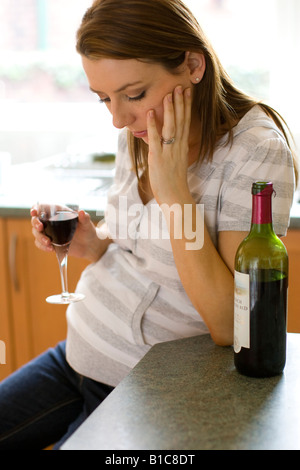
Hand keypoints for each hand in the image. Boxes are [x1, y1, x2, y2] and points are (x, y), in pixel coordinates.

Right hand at [30, 207, 96, 258]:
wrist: (89, 246)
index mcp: (58, 213)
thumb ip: (85, 218)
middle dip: (35, 223)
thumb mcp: (87, 224)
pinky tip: (50, 249)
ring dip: (39, 237)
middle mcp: (51, 222)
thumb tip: (81, 212)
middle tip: (40, 228)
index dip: (36, 208)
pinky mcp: (50, 243)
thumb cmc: (88, 231)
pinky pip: (40, 244)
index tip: (34, 212)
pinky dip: (42, 246)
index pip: (43, 208)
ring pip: (36, 233)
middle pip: (36, 220)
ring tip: (49, 243)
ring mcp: (49, 233)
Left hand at [147, 86, 191, 205]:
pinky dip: (153, 125)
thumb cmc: (173, 182)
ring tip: (169, 94)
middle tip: (180, 85)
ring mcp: (169, 152)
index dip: (186, 106)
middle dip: (181, 103)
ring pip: (171, 127)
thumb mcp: (174, 162)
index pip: (186, 122)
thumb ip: (170, 149)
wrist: (175, 197)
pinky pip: (156, 139)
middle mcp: (178, 147)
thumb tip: (162, 140)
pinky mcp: (158, 158)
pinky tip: (151, 113)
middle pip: (181, 121)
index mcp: (182, 147)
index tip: (187, 91)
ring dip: (170, 110)